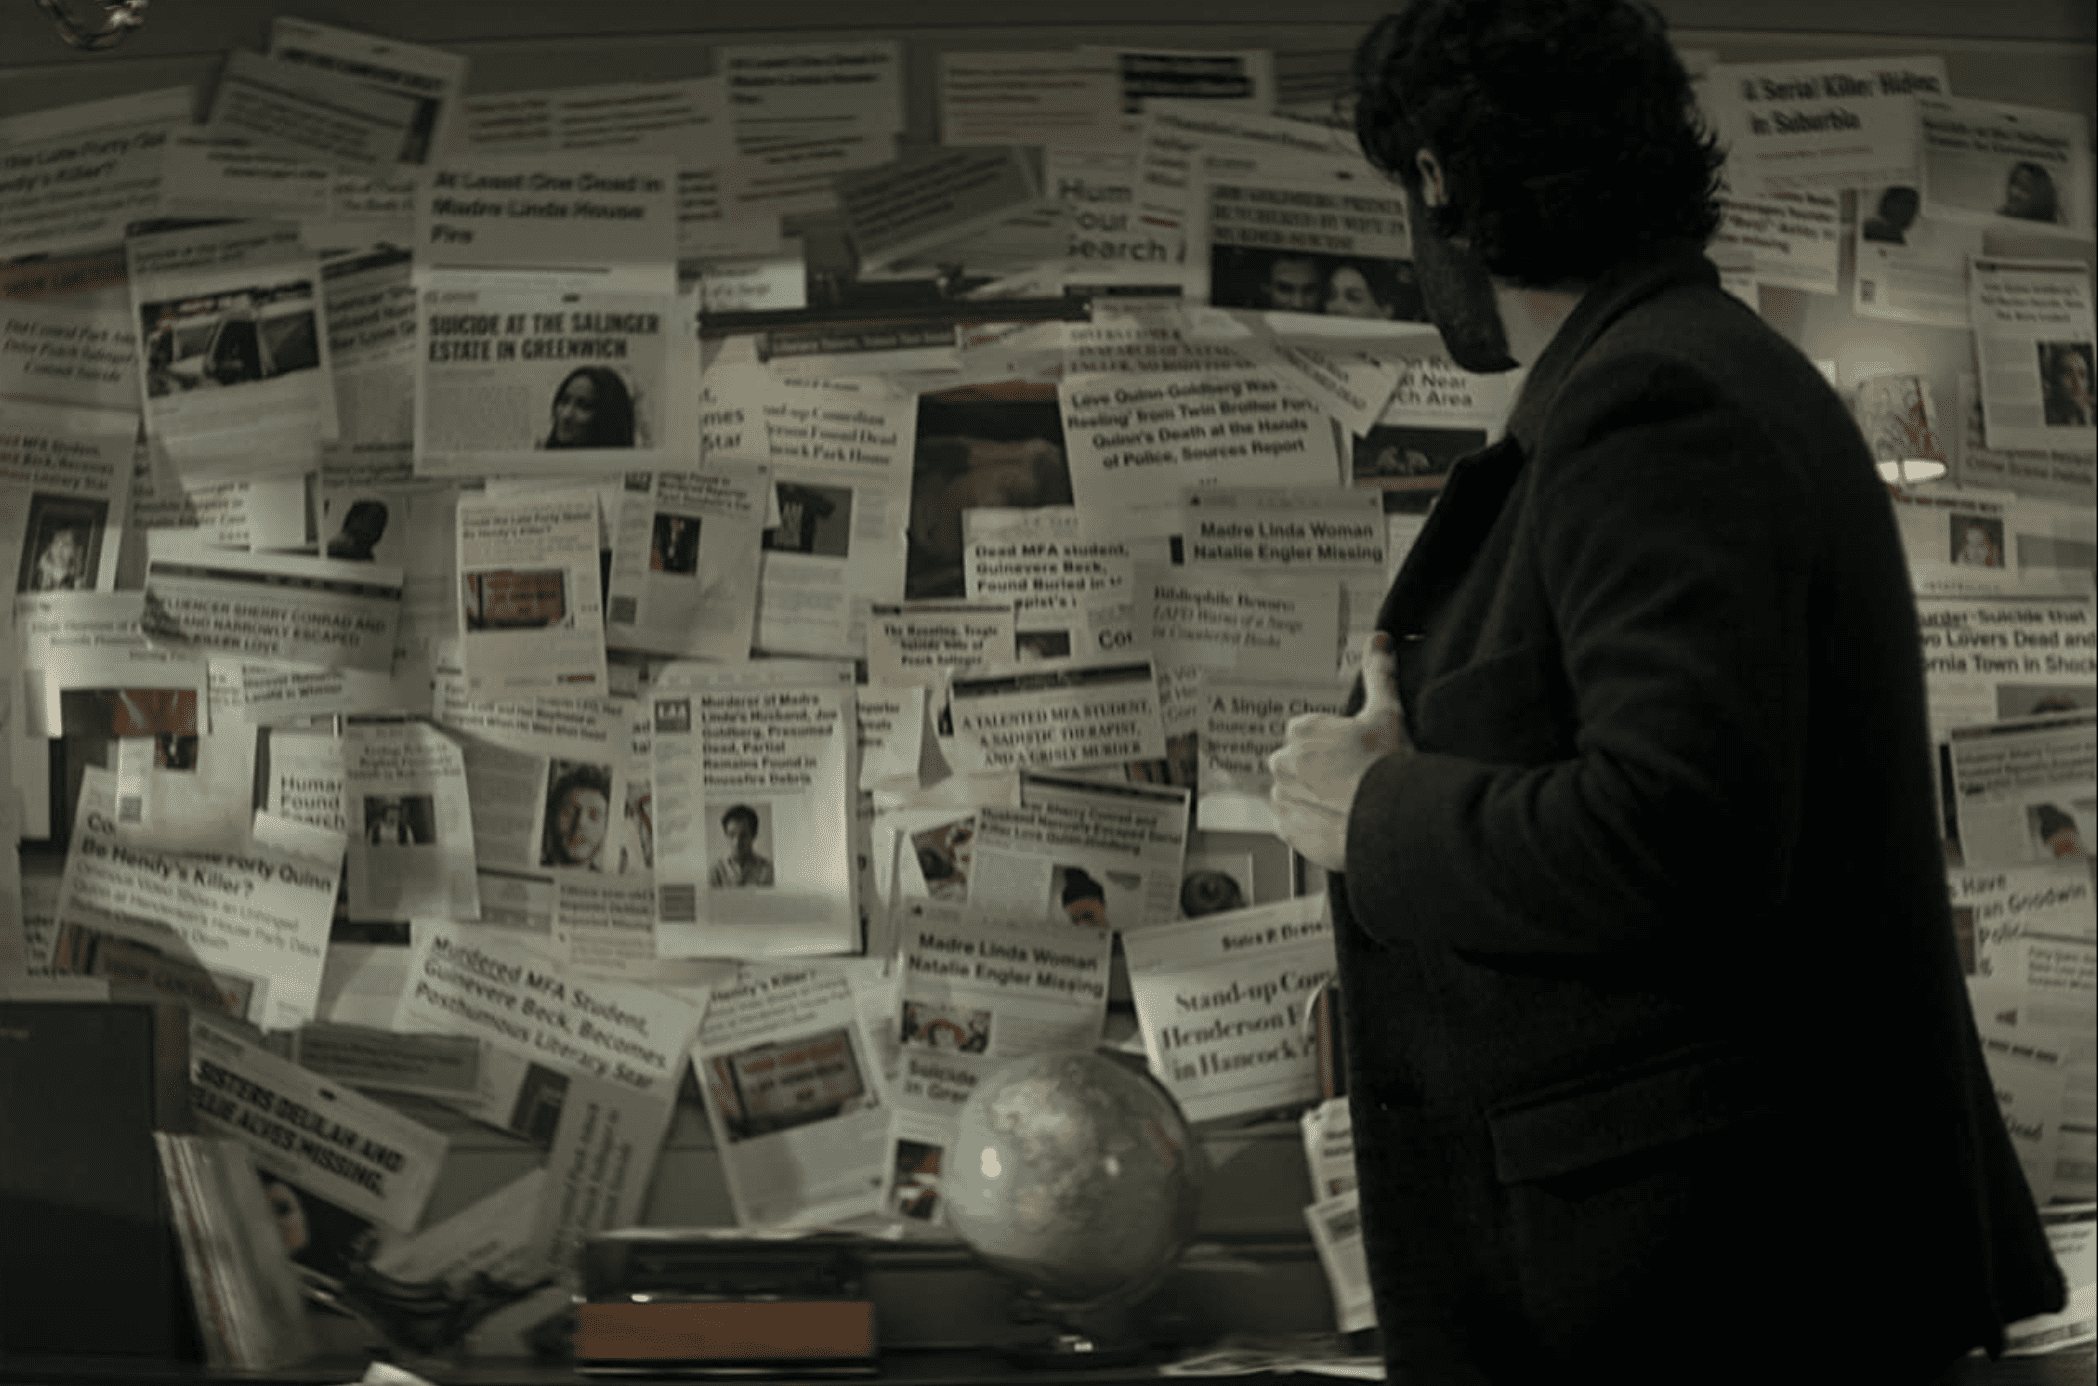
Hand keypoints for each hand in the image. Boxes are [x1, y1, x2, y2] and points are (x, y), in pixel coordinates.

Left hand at [1268, 631, 1411, 871]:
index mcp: (1303, 731)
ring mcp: (1285, 797)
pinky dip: (1307, 823)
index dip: (1330, 745)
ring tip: (1344, 802)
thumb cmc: (1389, 768)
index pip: (1305, 733)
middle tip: (1349, 779)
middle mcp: (1286, 762)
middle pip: (1294, 762)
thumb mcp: (1388, 712)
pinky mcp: (1289, 829)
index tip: (1348, 754)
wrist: (1394, 819)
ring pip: (1291, 791)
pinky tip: (1334, 820)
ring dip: (1310, 795)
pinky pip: (1290, 823)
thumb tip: (1379, 641)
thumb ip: (1379, 673)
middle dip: (1315, 769)